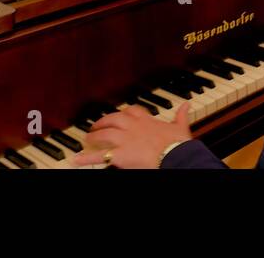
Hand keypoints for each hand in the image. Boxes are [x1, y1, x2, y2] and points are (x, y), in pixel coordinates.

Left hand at [74, 103, 191, 168]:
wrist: (173, 156)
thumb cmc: (177, 144)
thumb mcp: (181, 127)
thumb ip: (181, 115)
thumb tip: (187, 104)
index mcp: (147, 120)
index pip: (133, 111)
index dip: (125, 112)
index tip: (122, 113)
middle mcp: (133, 127)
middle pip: (114, 119)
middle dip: (104, 121)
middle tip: (98, 125)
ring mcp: (124, 140)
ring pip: (104, 133)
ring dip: (94, 135)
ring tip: (87, 137)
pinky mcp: (118, 154)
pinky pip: (98, 155)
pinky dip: (85, 157)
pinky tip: (76, 159)